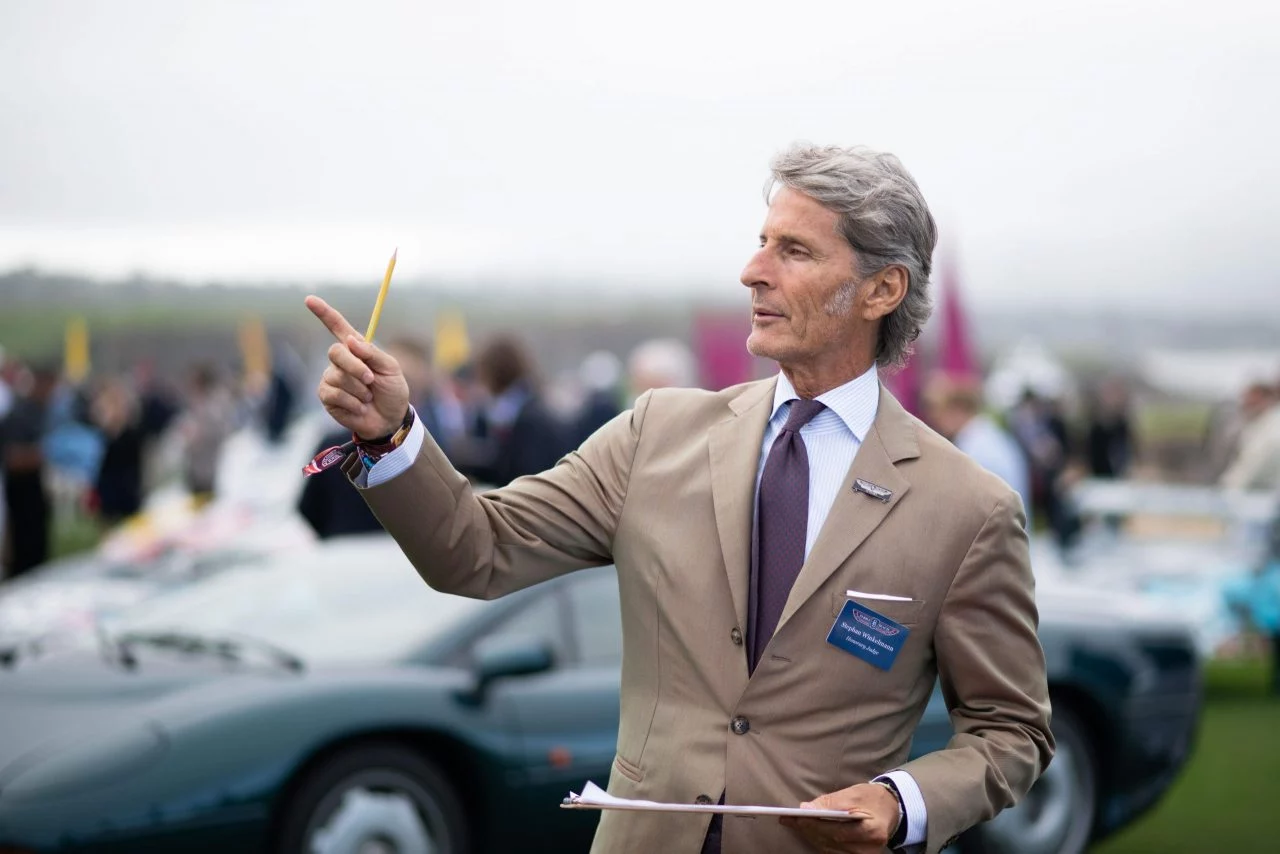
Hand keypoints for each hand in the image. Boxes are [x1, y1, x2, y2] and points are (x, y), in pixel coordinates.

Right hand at [305, 295, 410, 439]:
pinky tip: (360, 407)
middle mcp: (341, 361)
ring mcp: (331, 378)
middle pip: (335, 352)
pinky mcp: (327, 397)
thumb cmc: (392, 391)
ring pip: (336, 376)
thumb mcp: (390, 368)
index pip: (337, 327)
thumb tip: (349, 341)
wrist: (390, 419)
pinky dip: (352, 402)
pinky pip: (334, 394)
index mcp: (357, 349)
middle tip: (371, 380)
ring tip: (368, 398)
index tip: (309, 299)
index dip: (324, 313)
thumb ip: (372, 353)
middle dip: (355, 367)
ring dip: (358, 390)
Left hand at [778, 783, 900, 853]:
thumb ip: (829, 803)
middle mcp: (869, 848)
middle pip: (832, 842)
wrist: (890, 808)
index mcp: (872, 830)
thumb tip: (805, 808)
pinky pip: (834, 851)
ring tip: (795, 824)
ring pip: (830, 849)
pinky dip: (820, 841)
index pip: (838, 831)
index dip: (815, 825)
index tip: (796, 818)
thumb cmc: (871, 798)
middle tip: (789, 819)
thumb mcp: (852, 794)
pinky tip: (809, 831)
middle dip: (808, 830)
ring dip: (811, 836)